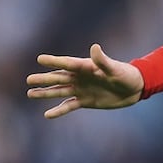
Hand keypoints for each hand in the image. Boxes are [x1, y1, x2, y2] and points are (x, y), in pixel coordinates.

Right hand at [26, 43, 143, 118]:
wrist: (134, 88)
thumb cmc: (126, 74)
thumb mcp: (114, 68)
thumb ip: (103, 61)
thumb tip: (94, 47)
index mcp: (87, 67)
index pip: (68, 63)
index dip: (55, 61)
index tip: (40, 59)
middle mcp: (81, 77)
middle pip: (59, 77)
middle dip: (44, 79)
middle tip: (28, 79)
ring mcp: (81, 89)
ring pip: (60, 91)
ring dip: (46, 93)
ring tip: (30, 93)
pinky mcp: (85, 101)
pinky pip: (69, 106)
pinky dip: (59, 110)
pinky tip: (47, 114)